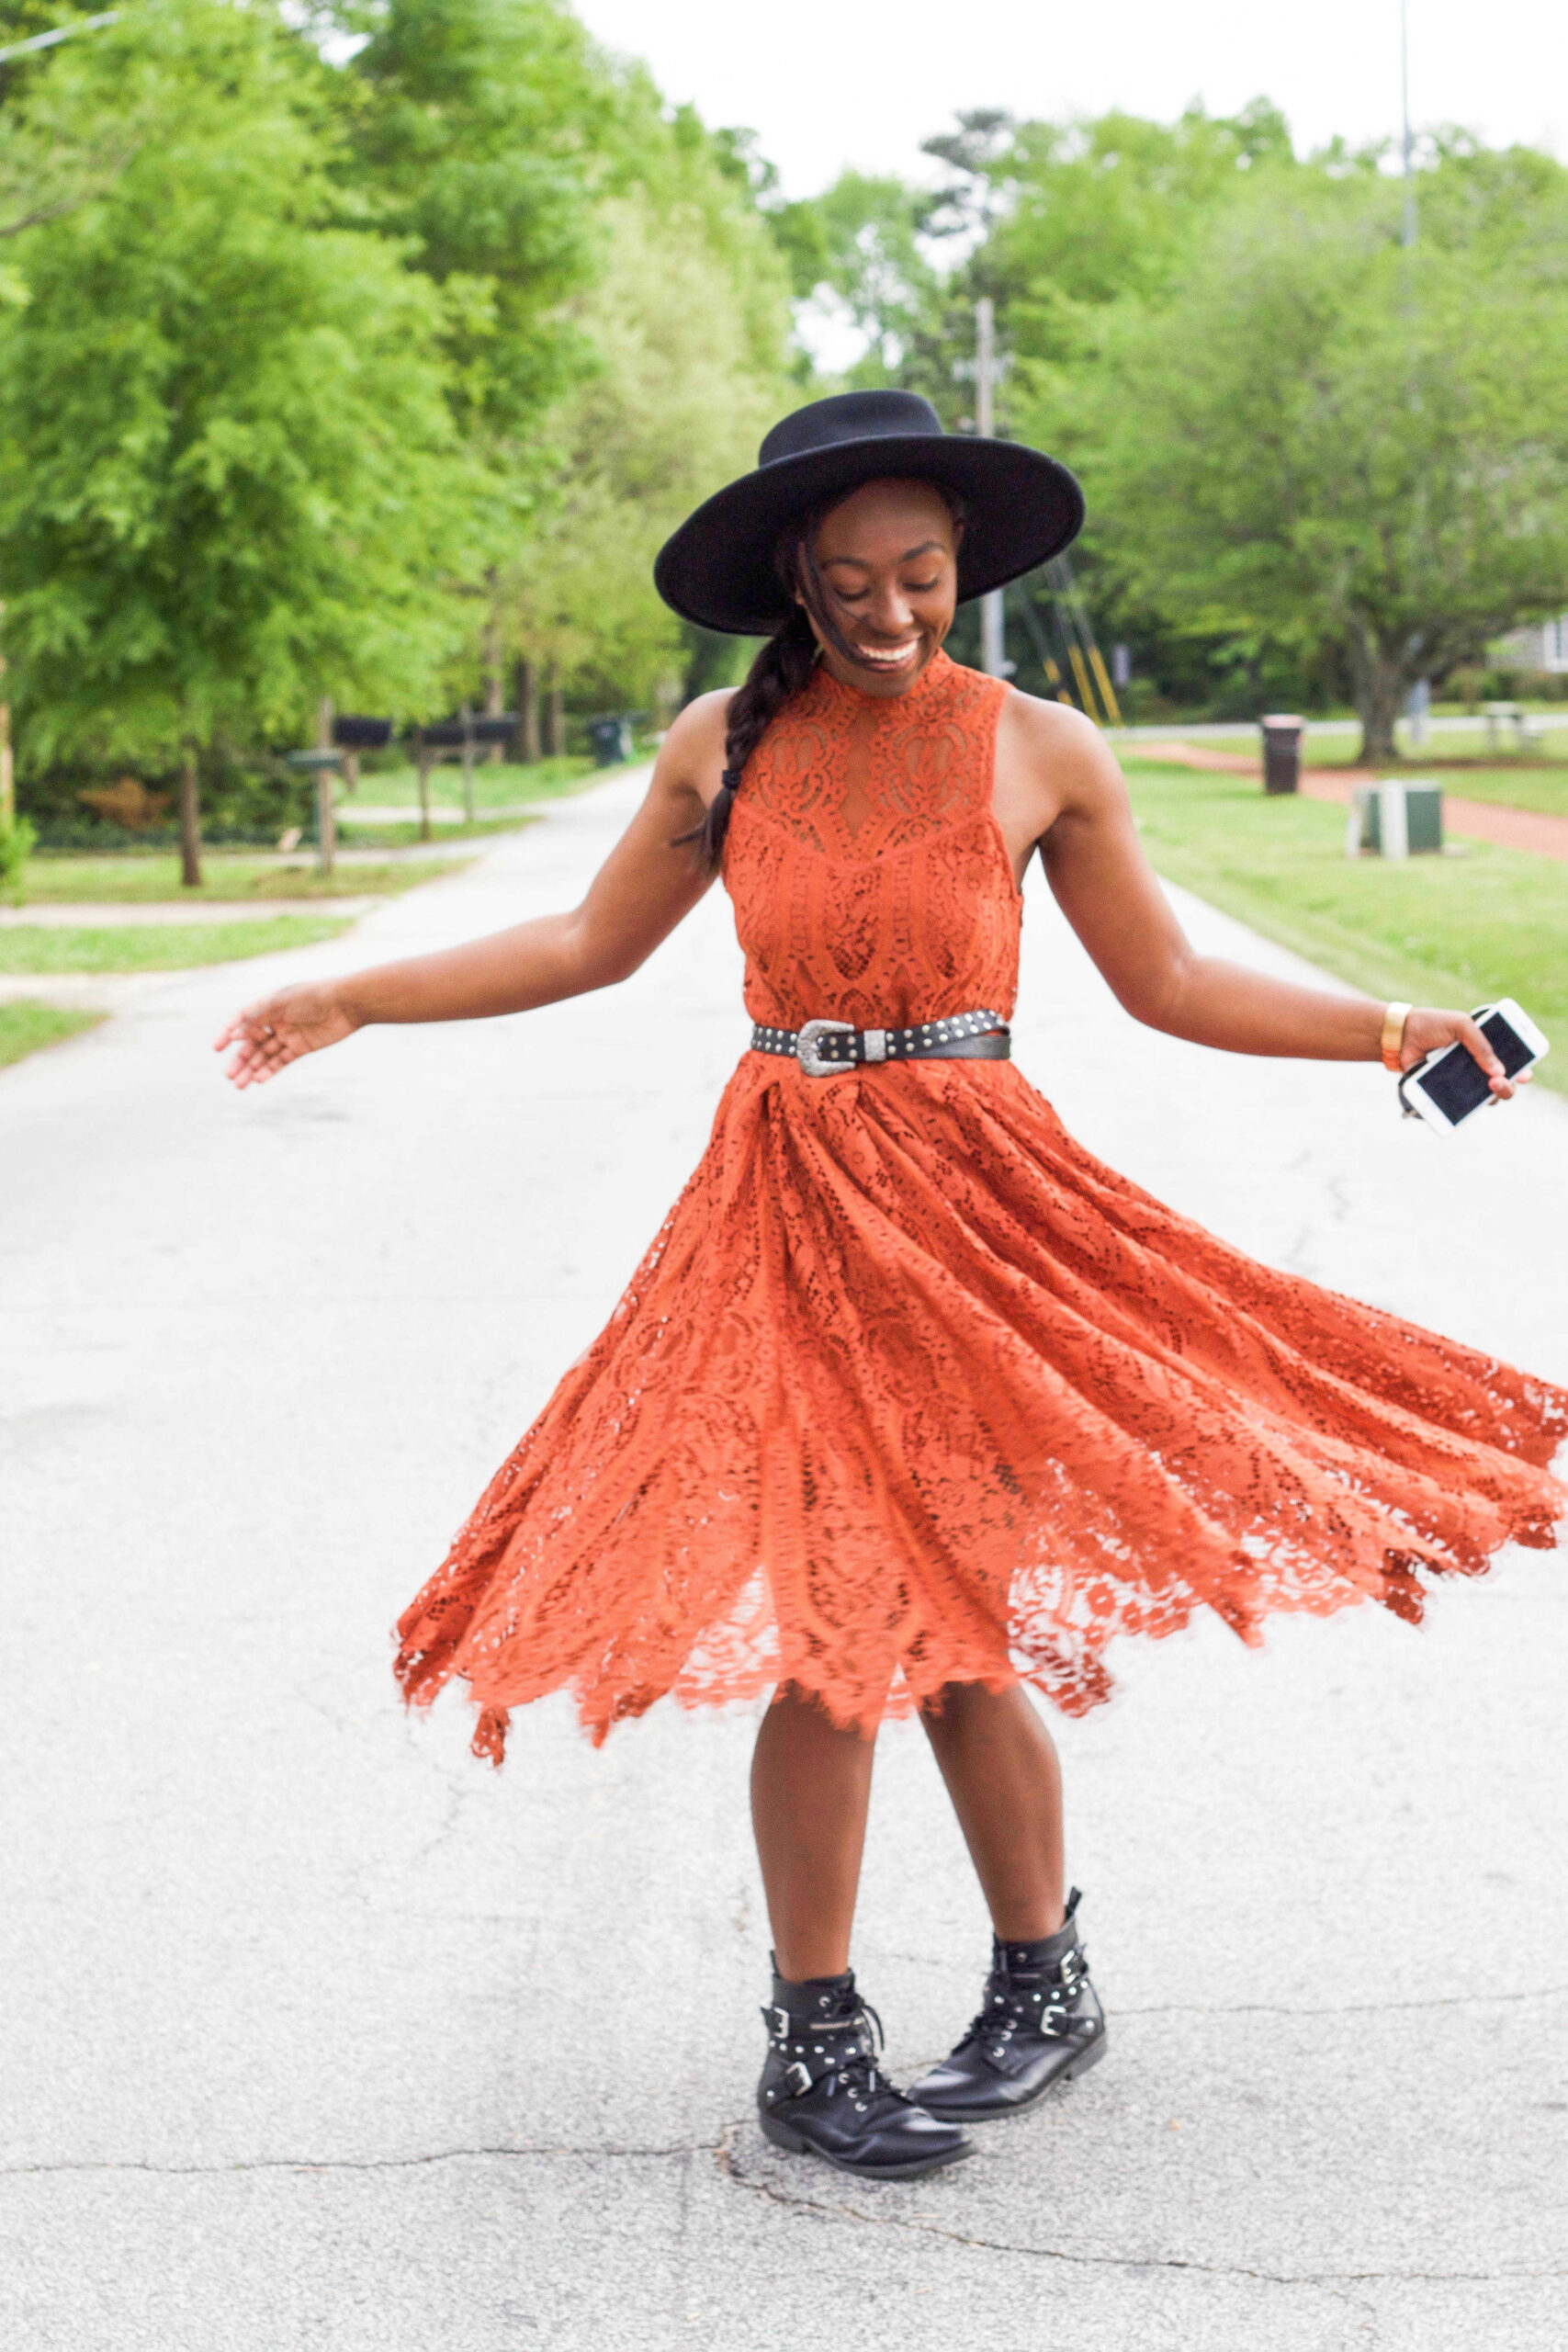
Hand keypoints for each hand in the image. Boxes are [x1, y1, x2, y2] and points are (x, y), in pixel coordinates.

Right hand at [214, 981, 357, 1089]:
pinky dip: (270, 1070)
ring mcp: (289, 1035)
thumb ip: (258, 1019)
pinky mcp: (302, 1047)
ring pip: (265, 1055)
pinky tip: (259, 1079)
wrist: (346, 1004)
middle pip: (253, 1043)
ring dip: (252, 1069)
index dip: (229, 1034)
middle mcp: (277, 1020)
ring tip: (239, 1084)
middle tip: (229, 1076)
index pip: (243, 1020)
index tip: (216, 1048)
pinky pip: (281, 1061)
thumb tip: (235, 1034)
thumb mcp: (281, 1004)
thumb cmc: (313, 997)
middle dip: (240, 1059)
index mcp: (269, 1005)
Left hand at [1399, 1007, 1528, 1099]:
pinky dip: (1465, 1107)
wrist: (1400, 1036)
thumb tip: (1498, 1072)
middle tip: (1499, 1082)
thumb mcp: (1461, 1025)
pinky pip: (1460, 1104)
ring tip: (1488, 1089)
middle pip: (1503, 1084)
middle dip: (1507, 1087)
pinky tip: (1466, 1105)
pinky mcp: (1446, 1091)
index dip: (1522, 1070)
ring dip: (1490, 1097)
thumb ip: (1480, 1044)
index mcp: (1486, 1047)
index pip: (1511, 1062)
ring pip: (1485, 1097)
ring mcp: (1463, 1080)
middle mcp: (1478, 1066)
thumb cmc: (1432, 1025)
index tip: (1525, 1075)